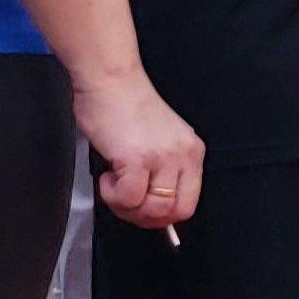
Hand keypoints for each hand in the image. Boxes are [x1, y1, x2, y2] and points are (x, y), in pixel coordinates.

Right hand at [75, 75, 206, 229]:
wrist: (110, 80)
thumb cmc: (125, 107)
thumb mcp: (158, 139)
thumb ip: (162, 170)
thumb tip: (151, 207)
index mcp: (192, 152)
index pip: (189, 204)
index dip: (163, 218)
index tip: (142, 212)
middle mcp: (183, 156)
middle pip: (173, 213)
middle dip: (143, 217)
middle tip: (124, 202)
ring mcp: (162, 157)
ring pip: (152, 210)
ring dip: (125, 206)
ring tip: (114, 184)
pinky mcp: (138, 158)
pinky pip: (128, 198)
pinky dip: (111, 195)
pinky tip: (107, 176)